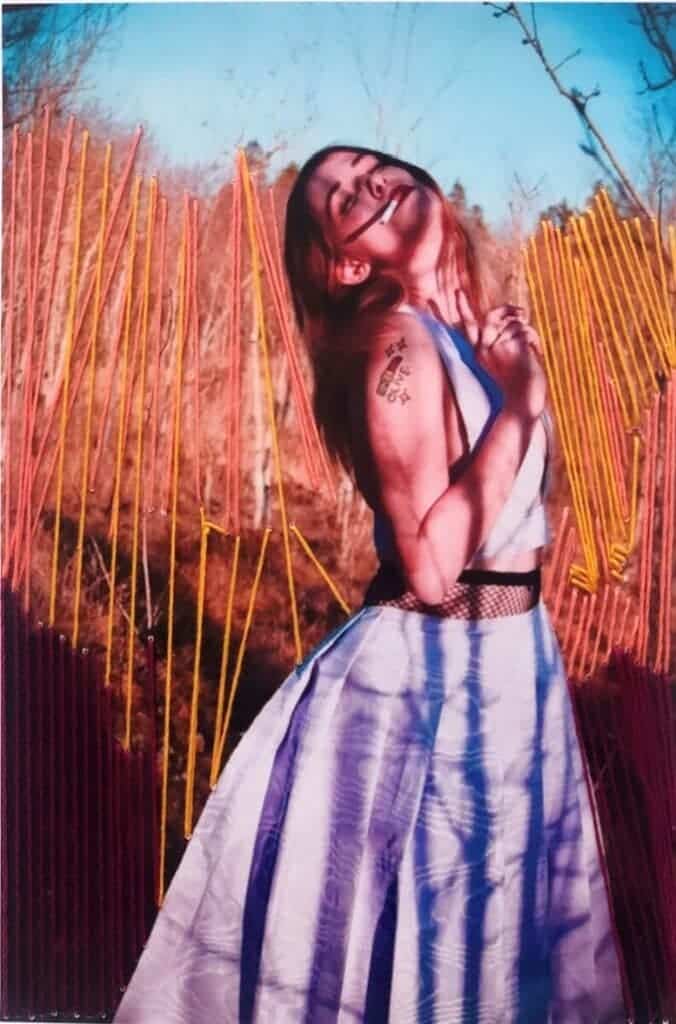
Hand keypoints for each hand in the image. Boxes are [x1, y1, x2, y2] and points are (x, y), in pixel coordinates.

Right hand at [457, 290, 545, 420]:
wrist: (522, 400)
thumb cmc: (517, 384)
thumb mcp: (504, 362)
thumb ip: (502, 341)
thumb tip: (512, 318)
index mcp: (479, 354)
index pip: (467, 327)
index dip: (460, 309)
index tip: (453, 294)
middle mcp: (484, 349)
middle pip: (491, 316)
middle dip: (504, 309)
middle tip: (510, 309)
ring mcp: (497, 347)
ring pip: (514, 322)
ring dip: (527, 332)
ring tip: (531, 350)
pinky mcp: (511, 346)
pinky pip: (526, 330)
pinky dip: (534, 339)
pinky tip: (535, 353)